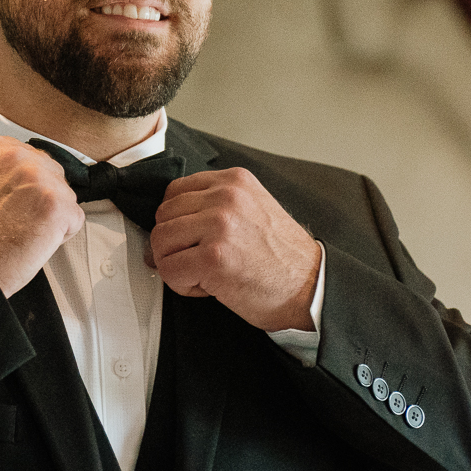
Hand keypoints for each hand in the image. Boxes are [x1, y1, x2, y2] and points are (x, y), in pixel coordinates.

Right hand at [0, 133, 85, 296]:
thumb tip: (18, 175)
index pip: (28, 156)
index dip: (22, 185)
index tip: (11, 200)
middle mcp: (16, 155)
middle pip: (49, 171)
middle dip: (40, 197)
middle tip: (17, 219)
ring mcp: (39, 178)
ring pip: (64, 194)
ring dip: (50, 215)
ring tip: (22, 231)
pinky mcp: (57, 204)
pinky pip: (74, 218)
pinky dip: (60, 235)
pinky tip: (33, 241)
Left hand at [148, 168, 320, 330]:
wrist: (310, 289)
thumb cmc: (281, 259)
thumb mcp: (252, 210)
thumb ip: (214, 204)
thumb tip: (169, 221)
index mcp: (234, 181)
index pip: (175, 191)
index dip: (177, 221)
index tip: (191, 239)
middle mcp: (225, 196)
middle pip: (163, 216)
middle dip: (174, 245)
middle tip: (199, 262)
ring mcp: (218, 225)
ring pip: (160, 242)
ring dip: (176, 265)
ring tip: (205, 274)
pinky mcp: (212, 257)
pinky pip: (169, 270)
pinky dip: (182, 285)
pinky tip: (208, 287)